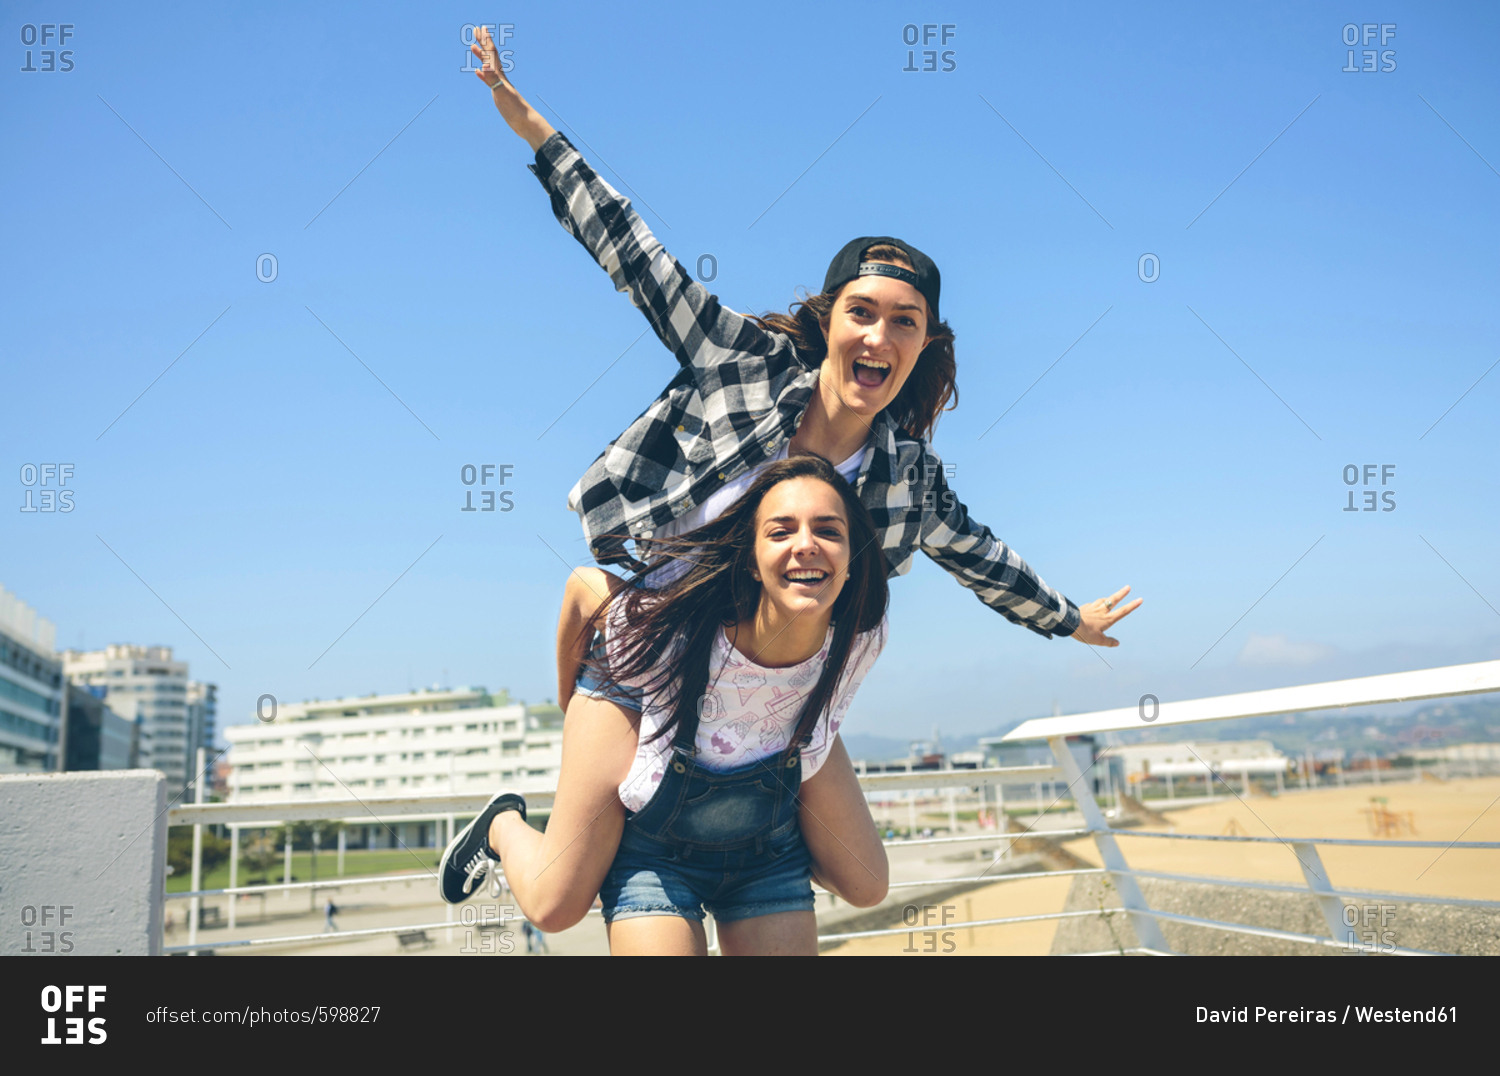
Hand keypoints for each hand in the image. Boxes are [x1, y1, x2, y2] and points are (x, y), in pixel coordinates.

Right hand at [469, 25, 553, 150]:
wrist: (526, 123)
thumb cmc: (515, 110)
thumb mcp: (502, 93)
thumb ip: (493, 79)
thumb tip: (484, 66)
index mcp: (500, 75)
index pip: (491, 54)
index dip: (486, 41)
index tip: (480, 28)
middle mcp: (500, 77)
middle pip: (490, 56)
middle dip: (483, 42)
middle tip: (476, 30)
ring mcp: (500, 85)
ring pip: (488, 66)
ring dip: (481, 56)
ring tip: (473, 47)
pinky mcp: (499, 94)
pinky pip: (488, 80)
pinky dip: (482, 74)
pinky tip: (478, 72)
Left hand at [1073, 585, 1140, 646]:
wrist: (1069, 623)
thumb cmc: (1085, 633)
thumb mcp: (1098, 640)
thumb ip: (1108, 642)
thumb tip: (1117, 643)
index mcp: (1107, 619)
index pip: (1123, 612)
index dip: (1132, 606)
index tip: (1140, 599)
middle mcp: (1101, 611)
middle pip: (1113, 600)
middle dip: (1122, 593)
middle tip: (1128, 587)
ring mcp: (1092, 608)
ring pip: (1102, 600)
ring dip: (1107, 598)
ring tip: (1110, 598)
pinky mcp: (1084, 607)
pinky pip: (1091, 605)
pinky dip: (1094, 605)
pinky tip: (1092, 606)